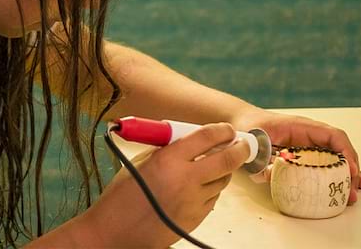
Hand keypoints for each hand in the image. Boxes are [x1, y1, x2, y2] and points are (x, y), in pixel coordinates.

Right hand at [82, 122, 249, 247]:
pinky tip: (200, 185)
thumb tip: (190, 141)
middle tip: (243, 144)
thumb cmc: (123, 194)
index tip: (227, 129)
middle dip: (240, 149)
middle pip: (226, 160)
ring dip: (224, 170)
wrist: (117, 230)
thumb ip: (168, 150)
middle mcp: (185, 180)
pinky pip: (213, 198)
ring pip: (223, 180)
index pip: (206, 137)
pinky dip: (211, 188)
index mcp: (168, 160)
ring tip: (217, 164)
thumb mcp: (142, 162)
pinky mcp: (196, 218)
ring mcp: (193, 202)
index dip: (222, 130)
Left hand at [231, 108, 360, 203]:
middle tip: (355, 191)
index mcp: (300, 126)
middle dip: (350, 170)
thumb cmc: (248, 126)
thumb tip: (270, 174)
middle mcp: (308, 135)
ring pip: (333, 158)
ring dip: (345, 175)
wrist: (240, 122)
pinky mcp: (300, 154)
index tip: (350, 172)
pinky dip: (332, 176)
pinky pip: (320, 164)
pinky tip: (341, 188)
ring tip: (354, 193)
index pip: (332, 136)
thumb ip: (261, 155)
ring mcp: (306, 145)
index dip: (344, 154)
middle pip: (338, 150)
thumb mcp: (253, 139)